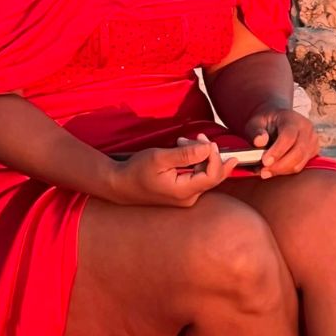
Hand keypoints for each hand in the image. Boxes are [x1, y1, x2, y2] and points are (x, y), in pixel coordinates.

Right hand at [106, 139, 237, 206]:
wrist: (121, 185)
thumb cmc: (137, 171)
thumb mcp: (159, 158)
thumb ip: (185, 154)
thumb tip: (209, 148)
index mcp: (183, 192)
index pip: (212, 175)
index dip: (215, 157)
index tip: (206, 140)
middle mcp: (188, 198)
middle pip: (213, 176)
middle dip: (210, 154)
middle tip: (199, 137)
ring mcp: (186, 197)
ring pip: (206, 174)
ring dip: (201, 156)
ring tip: (182, 142)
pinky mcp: (183, 193)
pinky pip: (198, 177)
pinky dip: (196, 161)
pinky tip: (184, 150)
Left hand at [242, 107, 319, 178]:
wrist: (278, 120)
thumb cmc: (266, 122)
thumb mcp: (256, 122)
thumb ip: (256, 131)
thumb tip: (259, 141)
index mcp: (293, 119)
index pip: (288, 136)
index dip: (277, 151)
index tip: (265, 161)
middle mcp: (307, 129)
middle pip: (298, 152)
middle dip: (279, 165)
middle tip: (263, 172)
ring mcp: (312, 141)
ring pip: (300, 162)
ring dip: (282, 170)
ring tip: (265, 172)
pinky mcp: (313, 152)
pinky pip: (301, 166)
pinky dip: (287, 171)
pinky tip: (274, 171)